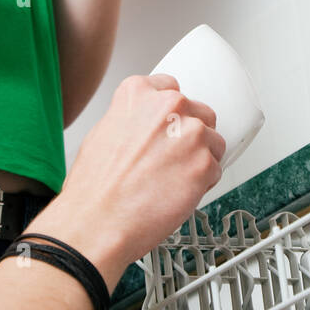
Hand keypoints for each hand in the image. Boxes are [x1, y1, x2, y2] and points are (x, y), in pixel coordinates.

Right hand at [26, 73, 224, 287]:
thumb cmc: (94, 187)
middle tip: (170, 159)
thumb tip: (149, 125)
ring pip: (213, 142)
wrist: (97, 222)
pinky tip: (177, 194)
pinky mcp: (204, 163)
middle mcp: (169, 105)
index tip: (168, 126)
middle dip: (190, 135)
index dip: (171, 113)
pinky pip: (215, 170)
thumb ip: (134, 119)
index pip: (171, 88)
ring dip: (199, 159)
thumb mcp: (104, 132)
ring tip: (172, 180)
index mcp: (139, 93)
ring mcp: (190, 133)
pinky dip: (202, 184)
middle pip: (199, 113)